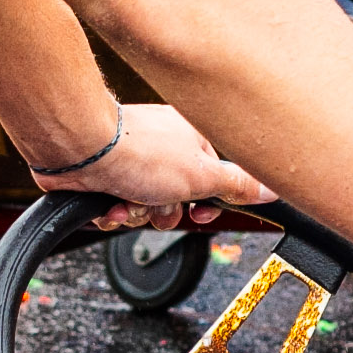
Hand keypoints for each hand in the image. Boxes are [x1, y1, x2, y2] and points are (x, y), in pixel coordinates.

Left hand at [38, 102, 261, 219]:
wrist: (81, 150)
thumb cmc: (138, 152)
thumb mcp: (201, 177)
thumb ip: (237, 185)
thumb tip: (271, 189)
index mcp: (191, 138)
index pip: (211, 180)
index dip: (205, 204)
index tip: (199, 214)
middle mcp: (162, 145)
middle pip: (177, 198)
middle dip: (164, 212)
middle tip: (156, 204)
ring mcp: (131, 158)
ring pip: (145, 205)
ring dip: (137, 212)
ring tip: (127, 200)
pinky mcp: (105, 172)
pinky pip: (117, 204)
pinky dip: (113, 210)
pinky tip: (109, 202)